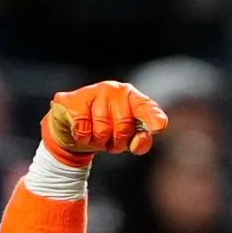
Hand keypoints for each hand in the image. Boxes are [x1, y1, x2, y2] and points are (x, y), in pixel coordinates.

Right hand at [42, 81, 167, 159]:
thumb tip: (138, 143)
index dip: (153, 117)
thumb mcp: (126, 138)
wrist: (71, 129)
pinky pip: (83, 129)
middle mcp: (114, 90)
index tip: (160, 126)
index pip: (145, 107)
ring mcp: (93, 91)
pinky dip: (82, 138)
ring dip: (98, 141)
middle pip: (123, 126)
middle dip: (116, 141)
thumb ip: (139, 141)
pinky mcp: (73, 100)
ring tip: (94, 134)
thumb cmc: (104, 130)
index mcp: (131, 97)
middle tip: (109, 139)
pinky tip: (81, 132)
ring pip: (102, 130)